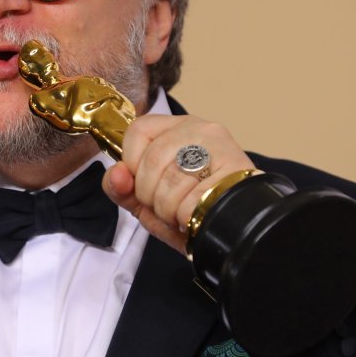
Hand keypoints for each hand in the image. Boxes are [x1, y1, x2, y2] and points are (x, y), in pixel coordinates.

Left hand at [102, 115, 253, 254]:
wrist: (238, 229)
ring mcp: (221, 147)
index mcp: (176, 127)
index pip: (139, 130)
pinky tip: (195, 218)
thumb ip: (122, 188)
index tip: (142, 183)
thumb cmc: (191, 210)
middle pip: (153, 159)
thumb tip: (116, 174)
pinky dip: (187, 217)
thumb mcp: (148, 200)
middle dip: (150, 195)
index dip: (132, 162)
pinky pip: (194, 199)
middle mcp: (200, 129)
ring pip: (172, 180)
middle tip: (165, 207)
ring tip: (181, 214)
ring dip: (169, 209)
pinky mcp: (237, 171)